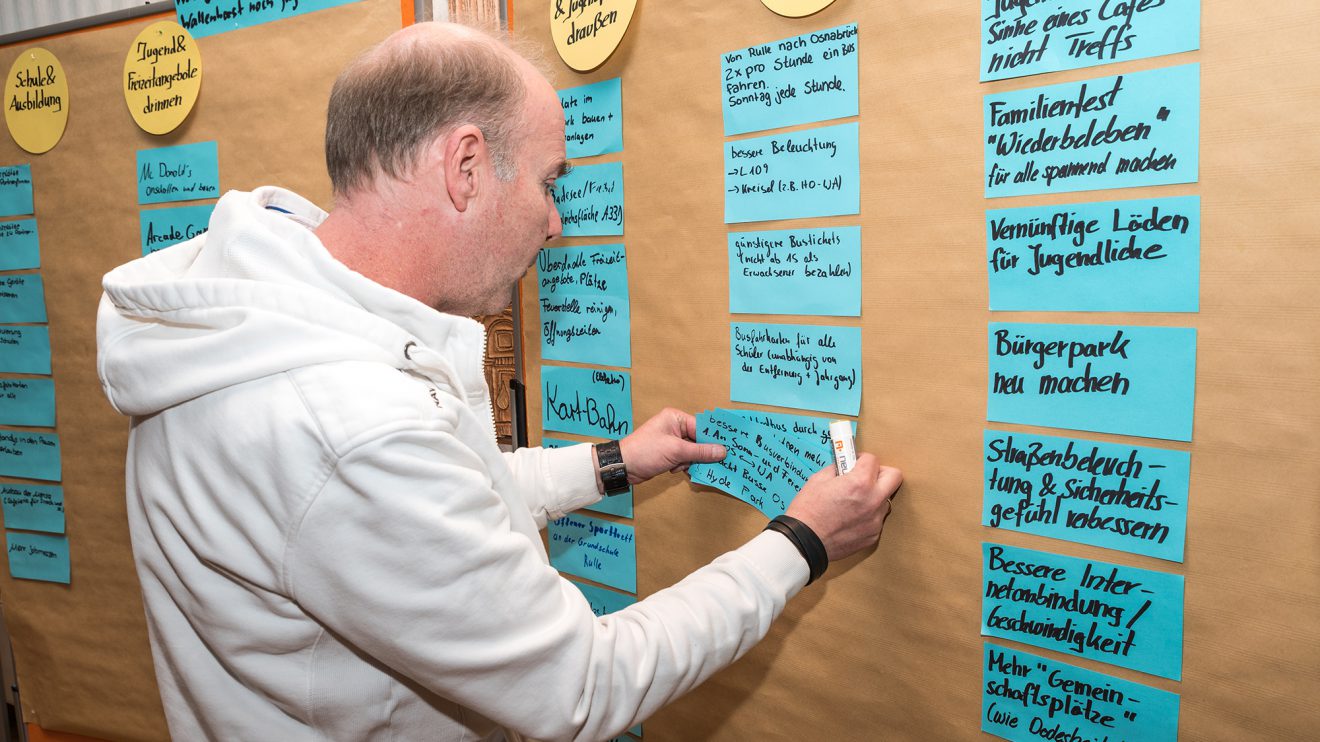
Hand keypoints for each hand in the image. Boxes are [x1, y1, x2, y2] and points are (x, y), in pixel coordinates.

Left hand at [615, 408, 726, 483]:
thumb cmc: (646, 451)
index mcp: (675, 418)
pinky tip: (676, 470)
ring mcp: (671, 441)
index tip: (727, 449)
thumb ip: (701, 451)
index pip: (701, 427)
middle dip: (701, 453)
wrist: (624, 467)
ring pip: (693, 452)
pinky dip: (683, 466)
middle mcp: (674, 427)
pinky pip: (685, 459)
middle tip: (710, 463)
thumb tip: (722, 451)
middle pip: (699, 440)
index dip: (713, 439)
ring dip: (690, 462)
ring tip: (681, 466)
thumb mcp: (676, 451)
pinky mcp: (669, 454)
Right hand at [785, 453, 901, 560]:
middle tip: (866, 477)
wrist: (804, 541)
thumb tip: (844, 466)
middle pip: (894, 477)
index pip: (873, 460)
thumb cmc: (808, 511)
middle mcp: (873, 501)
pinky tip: (850, 518)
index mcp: (860, 483)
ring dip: (874, 496)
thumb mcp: (818, 480)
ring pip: (885, 500)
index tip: (854, 463)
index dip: (861, 459)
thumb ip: (837, 470)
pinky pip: (876, 519)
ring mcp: (875, 520)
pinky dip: (867, 515)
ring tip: (854, 502)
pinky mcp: (873, 536)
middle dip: (881, 473)